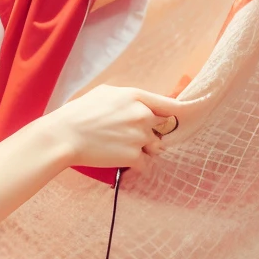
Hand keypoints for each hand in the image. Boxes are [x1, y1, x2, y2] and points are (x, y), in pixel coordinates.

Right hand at [45, 85, 181, 170]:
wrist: (63, 136)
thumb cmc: (79, 113)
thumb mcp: (105, 93)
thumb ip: (130, 98)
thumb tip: (144, 106)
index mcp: (136, 97)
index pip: (171, 105)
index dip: (185, 111)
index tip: (195, 113)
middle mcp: (142, 115)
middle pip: (162, 128)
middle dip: (150, 134)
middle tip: (126, 136)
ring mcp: (139, 136)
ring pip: (154, 147)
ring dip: (143, 150)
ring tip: (117, 147)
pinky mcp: (134, 156)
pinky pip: (145, 163)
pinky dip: (135, 164)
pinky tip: (117, 158)